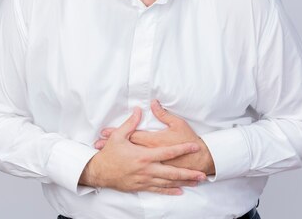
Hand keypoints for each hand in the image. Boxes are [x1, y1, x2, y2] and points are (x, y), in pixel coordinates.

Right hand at [79, 107, 206, 194]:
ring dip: (183, 182)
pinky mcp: (141, 186)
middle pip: (172, 172)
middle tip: (202, 174)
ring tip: (196, 181)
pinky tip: (180, 190)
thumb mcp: (118, 136)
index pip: (168, 152)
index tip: (194, 146)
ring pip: (168, 182)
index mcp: (144, 155)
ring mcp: (145, 179)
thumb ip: (131, 123)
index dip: (182, 148)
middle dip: (189, 173)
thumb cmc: (109, 154)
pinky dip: (170, 190)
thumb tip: (138, 110)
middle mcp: (147, 169)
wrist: (99, 173)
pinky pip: (158, 189)